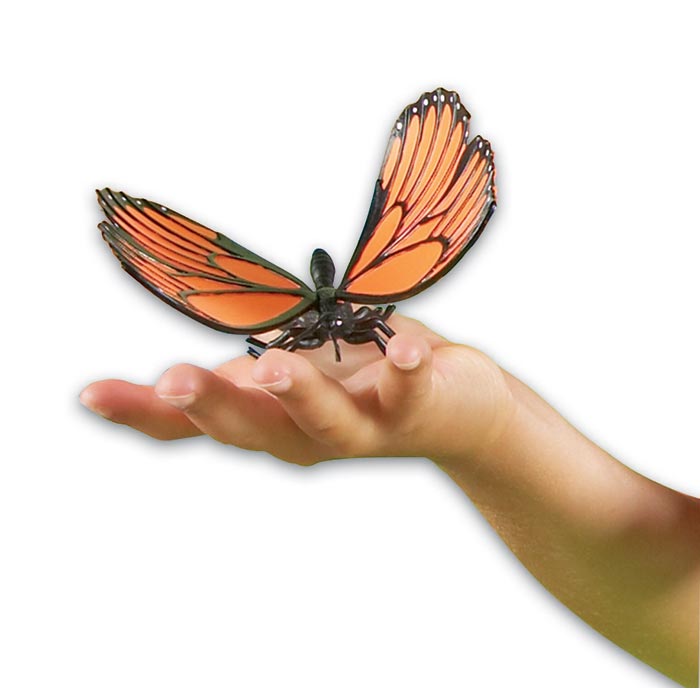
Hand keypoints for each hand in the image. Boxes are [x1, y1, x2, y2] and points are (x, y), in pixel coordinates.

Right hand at [79, 315, 513, 465]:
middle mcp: (305, 434)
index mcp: (267, 419)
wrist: (452, 413)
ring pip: (325, 424)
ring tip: (275, 367)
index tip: (92, 395)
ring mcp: (362, 427)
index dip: (143, 414)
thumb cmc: (356, 386)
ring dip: (298, 396)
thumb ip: (238, 380)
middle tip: (172, 381)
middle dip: (211, 406)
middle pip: (252, 429)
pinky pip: (409, 391)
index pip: (196, 424)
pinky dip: (405, 371)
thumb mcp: (285, 379)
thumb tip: (167, 374)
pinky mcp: (415, 409)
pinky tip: (406, 350)